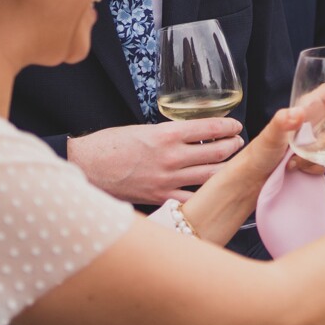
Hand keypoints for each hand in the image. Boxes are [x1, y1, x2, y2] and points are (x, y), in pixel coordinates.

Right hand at [67, 118, 245, 204]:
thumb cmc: (110, 145)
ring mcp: (167, 180)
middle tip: (239, 143)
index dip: (228, 126)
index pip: (209, 127)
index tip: (236, 125)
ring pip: (210, 176)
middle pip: (216, 152)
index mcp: (166, 134)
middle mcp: (170, 157)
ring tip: (233, 163)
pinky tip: (215, 190)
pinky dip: (206, 193)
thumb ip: (169, 134)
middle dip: (233, 146)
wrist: (85, 166)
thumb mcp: (143, 129)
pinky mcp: (160, 197)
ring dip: (227, 168)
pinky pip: (192, 198)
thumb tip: (194, 134)